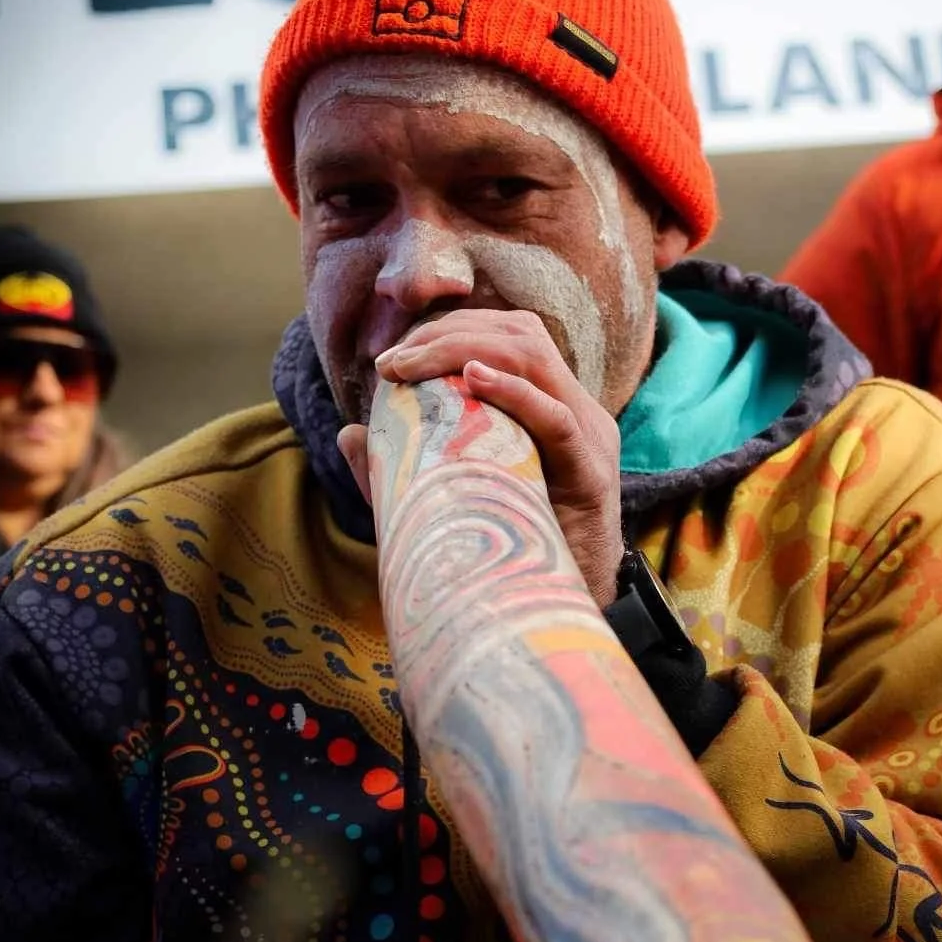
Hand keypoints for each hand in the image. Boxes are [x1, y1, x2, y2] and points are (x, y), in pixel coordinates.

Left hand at [339, 309, 625, 608]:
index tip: (395, 352)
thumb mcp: (451, 498)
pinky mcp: (591, 473)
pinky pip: (555, 419)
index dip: (451, 327)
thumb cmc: (507, 556)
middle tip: (393, 360)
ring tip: (412, 366)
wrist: (558, 613)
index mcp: (550, 408)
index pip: (507, 336)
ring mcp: (589, 439)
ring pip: (533, 358)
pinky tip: (472, 378)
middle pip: (519, 333)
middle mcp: (575, 412)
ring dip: (464, 349)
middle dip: (449, 331)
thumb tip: (349, 435)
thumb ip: (407, 466)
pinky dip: (513, 392)